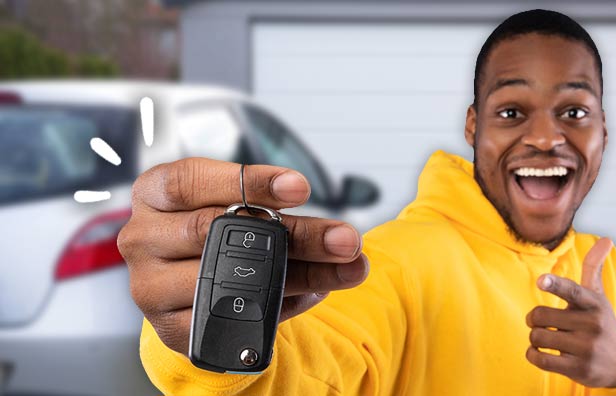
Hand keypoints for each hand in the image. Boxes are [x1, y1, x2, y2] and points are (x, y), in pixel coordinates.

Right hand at [117, 158, 368, 354]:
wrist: (186, 284)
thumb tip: (334, 236)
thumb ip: (272, 210)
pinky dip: (282, 307)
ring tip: (348, 269)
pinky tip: (312, 293)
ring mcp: (150, 287)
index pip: (193, 181)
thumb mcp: (233, 205)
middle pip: (222, 232)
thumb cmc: (213, 228)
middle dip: (297, 236)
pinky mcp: (170, 329)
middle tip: (347, 239)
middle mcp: (142, 238)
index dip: (249, 182)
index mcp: (154, 194)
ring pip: (234, 279)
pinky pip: (234, 318)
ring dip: (303, 276)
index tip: (301, 188)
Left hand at [525, 238, 615, 387]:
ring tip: (545, 339)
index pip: (572, 291)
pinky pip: (540, 359)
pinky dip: (532, 355)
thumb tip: (607, 239)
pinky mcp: (579, 369)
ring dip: (534, 338)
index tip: (542, 280)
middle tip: (540, 322)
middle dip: (534, 319)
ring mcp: (586, 348)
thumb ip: (594, 268)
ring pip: (538, 337)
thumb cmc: (602, 323)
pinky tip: (540, 353)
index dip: (555, 285)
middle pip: (540, 316)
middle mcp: (591, 325)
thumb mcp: (599, 297)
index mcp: (593, 303)